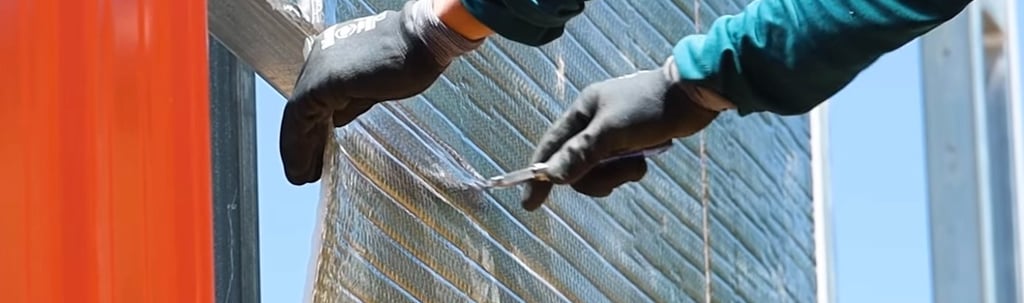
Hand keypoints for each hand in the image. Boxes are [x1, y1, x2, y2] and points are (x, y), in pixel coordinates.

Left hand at [280, 0, 481, 184]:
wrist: (424, 41)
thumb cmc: (413, 56)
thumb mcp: (376, 83)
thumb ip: (353, 100)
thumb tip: (337, 119)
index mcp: (332, 54)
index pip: (314, 97)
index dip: (312, 129)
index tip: (316, 153)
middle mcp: (319, 57)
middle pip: (303, 107)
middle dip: (304, 142)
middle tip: (306, 170)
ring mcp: (319, 67)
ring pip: (297, 114)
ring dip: (299, 148)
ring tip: (303, 176)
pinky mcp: (323, 80)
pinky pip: (300, 118)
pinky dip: (299, 145)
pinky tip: (304, 168)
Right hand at [521, 57, 726, 210]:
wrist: (693, 97)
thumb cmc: (650, 108)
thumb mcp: (612, 131)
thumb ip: (581, 153)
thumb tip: (551, 176)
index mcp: (582, 111)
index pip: (551, 145)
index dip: (538, 173)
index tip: (529, 203)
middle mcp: (592, 123)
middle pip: (575, 165)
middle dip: (594, 177)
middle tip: (614, 180)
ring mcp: (611, 135)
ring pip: (597, 171)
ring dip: (616, 175)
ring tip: (637, 166)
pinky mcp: (629, 145)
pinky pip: (616, 169)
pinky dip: (628, 171)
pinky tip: (644, 162)